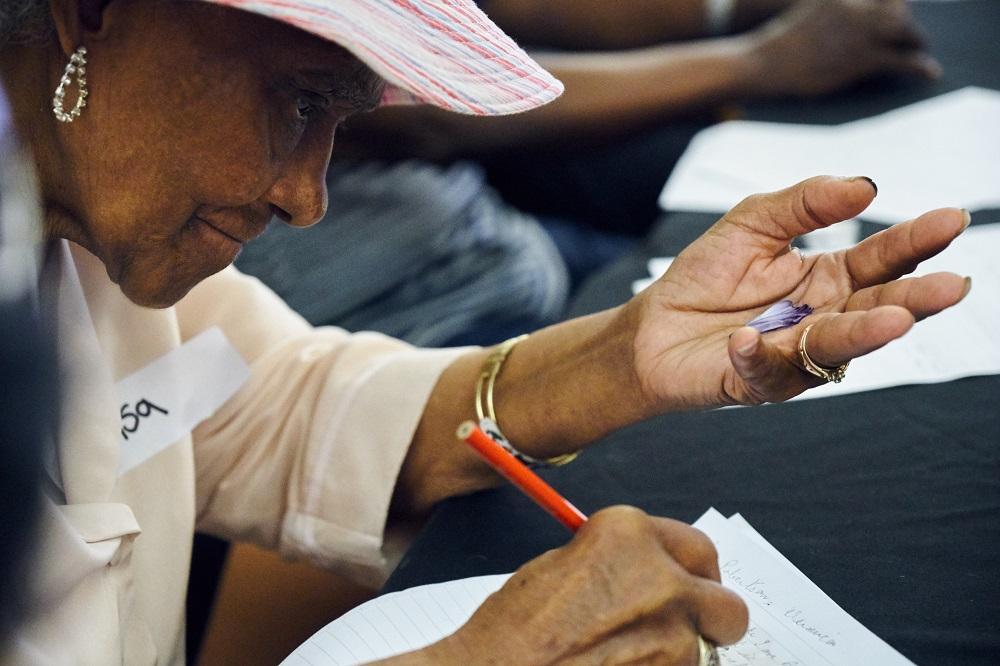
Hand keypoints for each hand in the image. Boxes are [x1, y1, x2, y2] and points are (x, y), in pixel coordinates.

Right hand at [414, 506, 746, 664]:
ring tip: (627, 658)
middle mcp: (662, 577)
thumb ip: (619, 562)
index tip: (686, 585)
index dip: (692, 572)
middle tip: (683, 629)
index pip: (697, 547)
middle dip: (710, 618)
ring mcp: (673, 634)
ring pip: (705, 651)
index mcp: (629, 533)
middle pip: (726, 603)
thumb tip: (650, 575)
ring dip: (679, 655)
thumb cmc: (515, 627)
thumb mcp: (565, 563)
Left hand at [628, 176, 968, 409]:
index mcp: (829, 279)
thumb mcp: (751, 224)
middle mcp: (823, 320)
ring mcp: (794, 356)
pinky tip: (743, 337)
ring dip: (863, 334)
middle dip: (914, 299)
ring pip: (836, 348)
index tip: (951, 220)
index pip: (881, 260)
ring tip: (895, 319)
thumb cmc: (705, 277)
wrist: (650, 327)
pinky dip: (755, 355)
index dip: (915, 242)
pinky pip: (763, 371)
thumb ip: (804, 204)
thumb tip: (865, 185)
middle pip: (877, 309)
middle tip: (951, 286)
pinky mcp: (756, 383)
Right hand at [748, 0, 940, 95]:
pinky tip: (930, 71)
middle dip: (906, 23)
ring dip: (918, 40)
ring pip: (905, 30)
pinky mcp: (861, 58)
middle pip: (898, 9)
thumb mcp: (807, 12)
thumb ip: (831, 10)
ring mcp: (860, 32)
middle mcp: (857, 8)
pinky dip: (920, 65)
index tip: (900, 10)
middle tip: (911, 35)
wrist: (763, 62)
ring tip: (922, 49)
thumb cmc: (779, 44)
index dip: (895, 3)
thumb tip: (841, 20)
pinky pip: (901, 59)